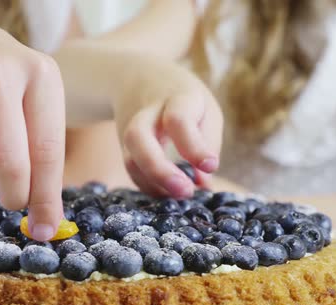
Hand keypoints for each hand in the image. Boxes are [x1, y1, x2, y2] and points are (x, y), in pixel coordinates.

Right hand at [0, 16, 64, 240]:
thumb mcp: (26, 108)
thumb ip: (39, 158)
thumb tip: (48, 225)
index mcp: (44, 77)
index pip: (49, 151)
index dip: (45, 197)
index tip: (44, 230)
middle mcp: (9, 67)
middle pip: (15, 156)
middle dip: (13, 192)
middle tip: (10, 200)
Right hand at [113, 57, 222, 197]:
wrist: (138, 78)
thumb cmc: (182, 97)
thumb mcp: (205, 108)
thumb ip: (208, 143)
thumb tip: (203, 183)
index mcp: (175, 97)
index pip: (178, 120)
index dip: (193, 146)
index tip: (210, 166)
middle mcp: (147, 113)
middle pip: (139, 138)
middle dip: (159, 169)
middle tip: (186, 191)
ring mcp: (130, 130)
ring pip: (130, 159)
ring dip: (154, 183)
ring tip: (179, 195)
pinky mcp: (125, 147)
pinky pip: (132, 171)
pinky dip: (149, 186)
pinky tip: (167, 192)